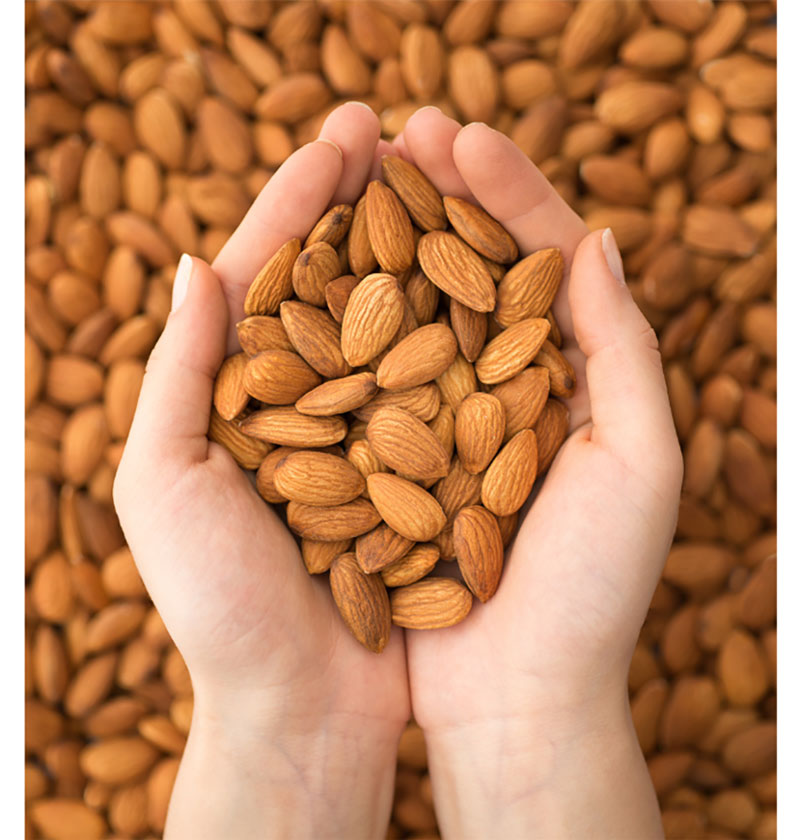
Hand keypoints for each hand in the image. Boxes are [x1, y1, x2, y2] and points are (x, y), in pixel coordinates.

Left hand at [113, 103, 408, 839]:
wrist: (303, 707)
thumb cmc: (220, 607)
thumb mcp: (165, 484)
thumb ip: (177, 371)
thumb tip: (196, 260)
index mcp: (241, 390)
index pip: (269, 270)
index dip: (302, 197)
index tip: (344, 132)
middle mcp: (313, 396)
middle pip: (340, 276)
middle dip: (369, 198)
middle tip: (400, 123)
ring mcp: (375, 424)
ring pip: (400, 314)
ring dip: (422, 241)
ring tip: (450, 171)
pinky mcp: (427, 463)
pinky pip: (449, 380)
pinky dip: (463, 323)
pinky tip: (488, 267)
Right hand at [391, 110, 682, 838]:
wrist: (516, 698)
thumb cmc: (590, 592)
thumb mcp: (639, 461)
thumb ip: (622, 347)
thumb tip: (600, 237)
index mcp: (567, 375)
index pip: (538, 259)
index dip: (505, 191)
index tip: (459, 133)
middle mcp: (499, 384)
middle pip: (467, 269)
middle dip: (435, 196)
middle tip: (394, 128)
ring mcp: (436, 415)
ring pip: (408, 310)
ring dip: (384, 241)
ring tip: (349, 175)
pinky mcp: (385, 456)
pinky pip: (362, 377)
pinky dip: (344, 323)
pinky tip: (314, 272)